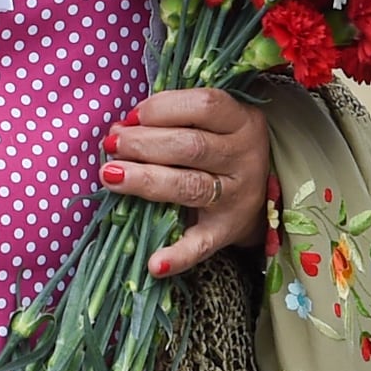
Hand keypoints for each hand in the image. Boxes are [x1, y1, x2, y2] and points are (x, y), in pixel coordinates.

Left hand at [102, 88, 271, 277]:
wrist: (260, 192)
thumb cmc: (220, 145)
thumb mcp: (212, 123)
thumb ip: (174, 119)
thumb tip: (121, 127)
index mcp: (241, 122)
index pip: (204, 106)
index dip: (162, 108)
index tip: (131, 116)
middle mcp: (243, 158)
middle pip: (191, 146)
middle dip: (143, 143)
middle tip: (112, 144)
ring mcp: (236, 197)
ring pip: (189, 186)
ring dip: (145, 180)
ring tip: (110, 175)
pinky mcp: (225, 232)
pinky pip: (201, 246)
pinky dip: (178, 257)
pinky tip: (154, 263)